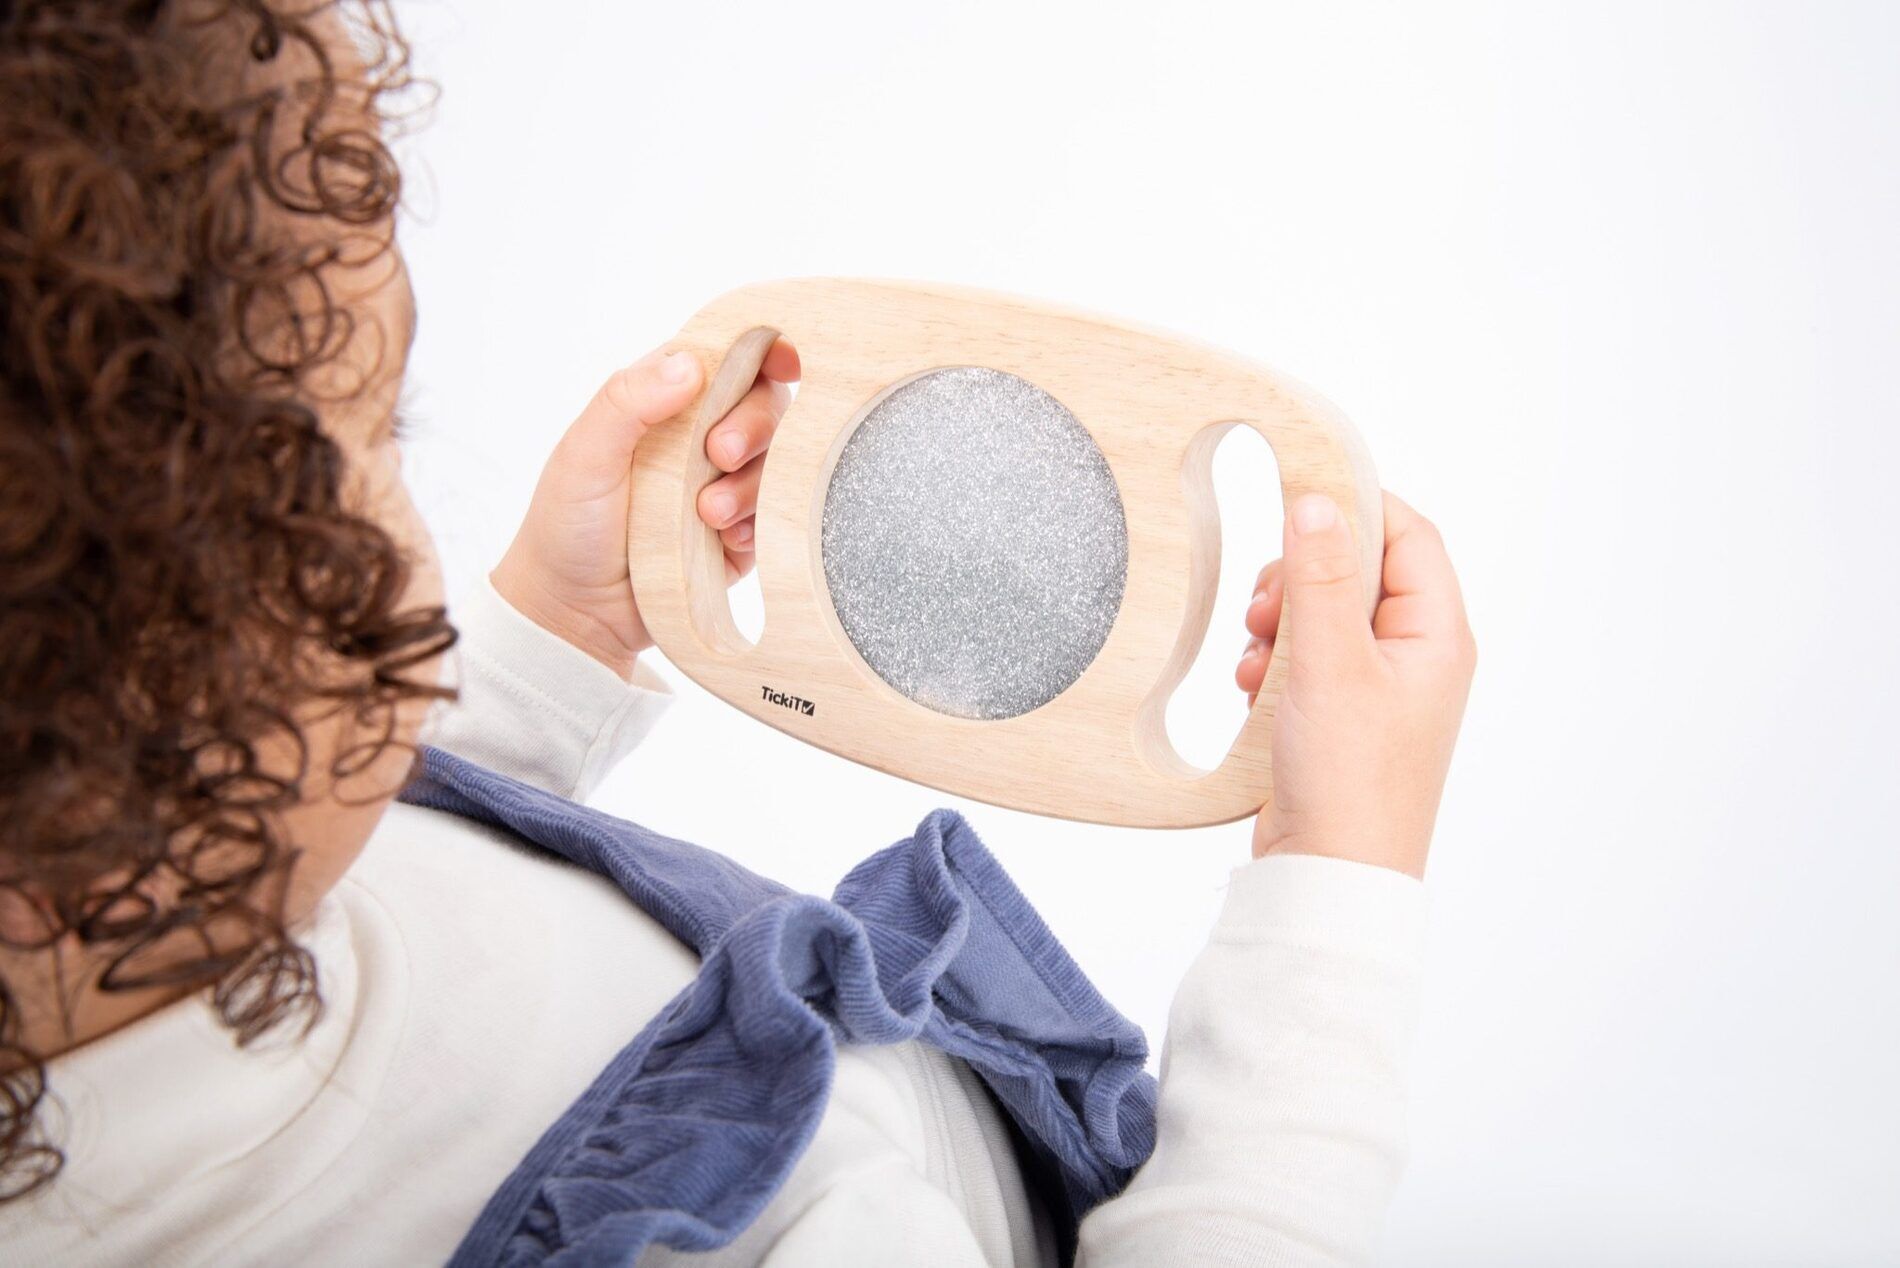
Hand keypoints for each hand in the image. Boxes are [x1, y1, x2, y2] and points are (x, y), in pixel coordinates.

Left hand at [491, 339, 800, 676]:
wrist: (574, 613)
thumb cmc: (567, 526)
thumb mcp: (584, 454)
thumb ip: (627, 400)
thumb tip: (689, 364)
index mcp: (661, 403)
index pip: (723, 357)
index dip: (760, 349)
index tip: (782, 360)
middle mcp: (697, 438)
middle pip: (764, 405)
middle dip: (753, 424)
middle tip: (720, 454)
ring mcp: (722, 486)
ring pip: (775, 463)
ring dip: (750, 484)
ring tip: (708, 516)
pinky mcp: (739, 534)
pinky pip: (774, 517)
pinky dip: (757, 524)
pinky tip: (723, 541)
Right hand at [1234, 491, 1474, 876]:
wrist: (1330, 874)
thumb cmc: (1350, 781)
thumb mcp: (1330, 665)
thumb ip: (1321, 578)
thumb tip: (1317, 501)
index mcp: (1436, 635)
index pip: (1408, 535)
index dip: (1356, 510)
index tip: (1296, 503)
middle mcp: (1415, 655)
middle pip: (1357, 570)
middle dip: (1301, 578)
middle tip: (1267, 608)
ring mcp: (1378, 685)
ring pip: (1323, 612)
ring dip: (1281, 622)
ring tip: (1258, 659)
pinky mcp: (1341, 713)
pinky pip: (1305, 656)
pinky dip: (1274, 661)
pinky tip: (1254, 688)